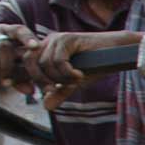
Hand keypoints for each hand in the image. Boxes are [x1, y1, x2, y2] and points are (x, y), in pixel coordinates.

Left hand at [25, 30, 139, 109]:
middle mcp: (48, 41)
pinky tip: (80, 75)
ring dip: (60, 78)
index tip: (49, 90)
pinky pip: (59, 61)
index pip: (27, 62)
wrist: (117, 52)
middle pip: (30, 61)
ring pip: (46, 63)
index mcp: (46, 49)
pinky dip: (68, 73)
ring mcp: (57, 39)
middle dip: (42, 79)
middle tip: (57, 88)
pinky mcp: (68, 38)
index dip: (33, 78)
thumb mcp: (75, 82)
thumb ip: (60, 92)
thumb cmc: (96, 65)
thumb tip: (46, 106)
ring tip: (76, 80)